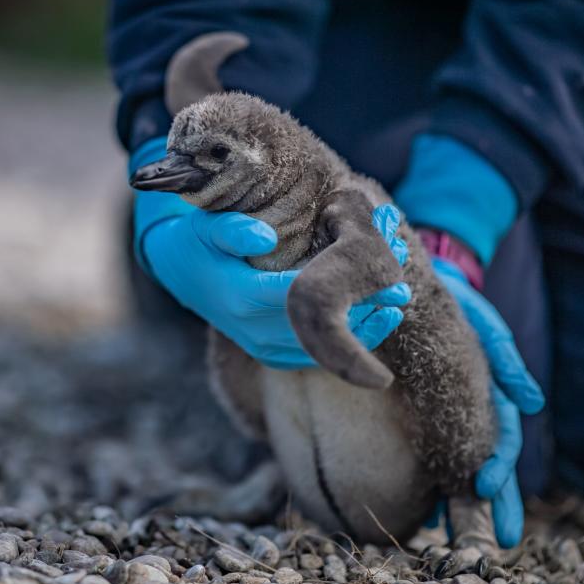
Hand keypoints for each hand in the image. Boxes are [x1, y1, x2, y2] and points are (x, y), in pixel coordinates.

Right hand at [135, 196, 411, 367]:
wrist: (181, 272)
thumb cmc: (199, 242)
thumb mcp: (208, 226)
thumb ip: (233, 230)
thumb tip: (265, 239)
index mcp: (244, 296)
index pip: (306, 297)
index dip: (349, 290)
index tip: (386, 279)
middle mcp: (255, 329)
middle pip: (322, 326)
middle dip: (365, 310)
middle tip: (401, 292)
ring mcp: (261, 346)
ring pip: (322, 348)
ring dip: (361, 330)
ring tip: (395, 307)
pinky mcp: (268, 354)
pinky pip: (313, 357)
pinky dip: (343, 345)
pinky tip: (371, 324)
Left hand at [433, 258, 544, 547]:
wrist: (411, 284)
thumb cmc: (457, 305)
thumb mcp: (484, 326)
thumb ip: (506, 360)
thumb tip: (535, 404)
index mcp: (492, 391)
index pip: (500, 439)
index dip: (497, 465)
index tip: (485, 487)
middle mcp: (472, 408)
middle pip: (486, 463)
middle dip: (493, 503)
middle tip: (492, 541)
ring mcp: (447, 411)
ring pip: (457, 462)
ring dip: (462, 501)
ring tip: (456, 535)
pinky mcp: (418, 408)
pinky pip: (425, 447)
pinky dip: (430, 477)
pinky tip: (427, 505)